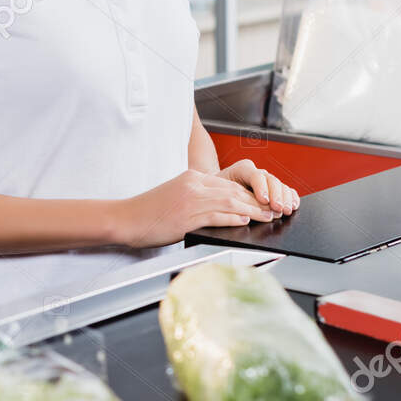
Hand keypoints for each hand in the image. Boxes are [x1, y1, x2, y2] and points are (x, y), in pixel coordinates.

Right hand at [110, 170, 281, 248]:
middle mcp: (194, 185)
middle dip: (257, 201)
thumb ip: (195, 196)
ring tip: (268, 216)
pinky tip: (246, 222)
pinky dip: (234, 218)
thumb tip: (219, 207)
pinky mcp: (188, 216)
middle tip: (273, 208)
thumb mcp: (174, 195)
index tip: (262, 200)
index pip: (228, 184)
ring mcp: (192, 200)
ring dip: (253, 211)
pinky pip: (217, 216)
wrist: (127, 218)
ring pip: (231, 203)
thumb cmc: (148, 211)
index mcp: (192, 178)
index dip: (249, 193)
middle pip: (234, 192)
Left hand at [217, 159, 298, 217]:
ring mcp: (266, 180)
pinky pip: (286, 190)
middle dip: (276, 195)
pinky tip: (293, 205)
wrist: (217, 189)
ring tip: (286, 210)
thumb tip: (240, 211)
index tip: (263, 200)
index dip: (261, 188)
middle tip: (278, 208)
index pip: (255, 175)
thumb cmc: (216, 191)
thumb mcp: (218, 192)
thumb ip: (229, 197)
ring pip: (280, 185)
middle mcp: (257, 172)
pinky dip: (291, 197)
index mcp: (242, 169)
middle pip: (271, 180)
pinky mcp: (272, 188)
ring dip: (285, 198)